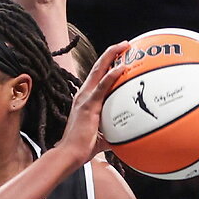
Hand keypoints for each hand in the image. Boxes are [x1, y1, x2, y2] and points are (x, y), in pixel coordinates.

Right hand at [57, 41, 129, 162]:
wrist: (70, 154)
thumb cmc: (82, 147)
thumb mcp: (102, 136)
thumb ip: (114, 132)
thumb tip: (129, 136)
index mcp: (85, 100)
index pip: (96, 77)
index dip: (107, 64)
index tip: (120, 56)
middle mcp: (83, 95)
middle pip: (97, 67)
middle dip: (111, 53)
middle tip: (125, 44)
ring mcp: (84, 99)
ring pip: (99, 70)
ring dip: (112, 56)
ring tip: (125, 46)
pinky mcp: (88, 105)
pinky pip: (102, 86)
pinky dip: (112, 75)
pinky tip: (122, 67)